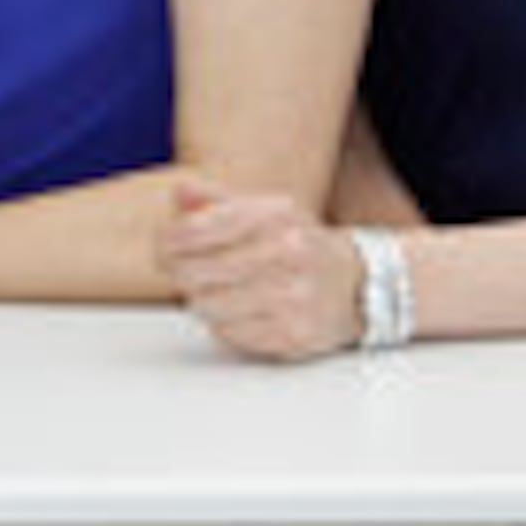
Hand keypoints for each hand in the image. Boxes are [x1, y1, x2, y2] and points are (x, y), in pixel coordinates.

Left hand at [157, 181, 362, 361]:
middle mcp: (285, 253)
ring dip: (202, 300)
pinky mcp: (292, 334)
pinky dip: (225, 325)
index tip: (164, 244)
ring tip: (218, 290)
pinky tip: (241, 311)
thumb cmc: (302, 244)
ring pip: (206, 306)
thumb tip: (180, 190)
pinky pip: (229, 334)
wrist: (361, 284)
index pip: (194, 229)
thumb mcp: (269, 210)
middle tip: (181, 271)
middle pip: (192, 272)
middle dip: (178, 272)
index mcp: (273, 217)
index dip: (167, 239)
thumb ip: (219, 199)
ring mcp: (290, 297)